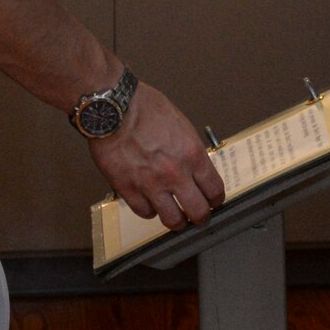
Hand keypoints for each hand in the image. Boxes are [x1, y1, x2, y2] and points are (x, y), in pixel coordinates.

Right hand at [88, 82, 225, 229]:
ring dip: (177, 221)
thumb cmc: (145, 108)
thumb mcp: (181, 126)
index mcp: (192, 155)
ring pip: (172, 220)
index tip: (213, 202)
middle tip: (198, 218)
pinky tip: (150, 203)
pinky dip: (149, 210)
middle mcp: (175, 174)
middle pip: (198, 212)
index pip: (214, 190)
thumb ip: (190, 151)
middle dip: (201, 217)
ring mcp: (151, 184)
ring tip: (176, 218)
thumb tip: (194, 169)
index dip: (216, 200)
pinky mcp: (128, 189)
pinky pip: (145, 212)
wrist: (114, 107)